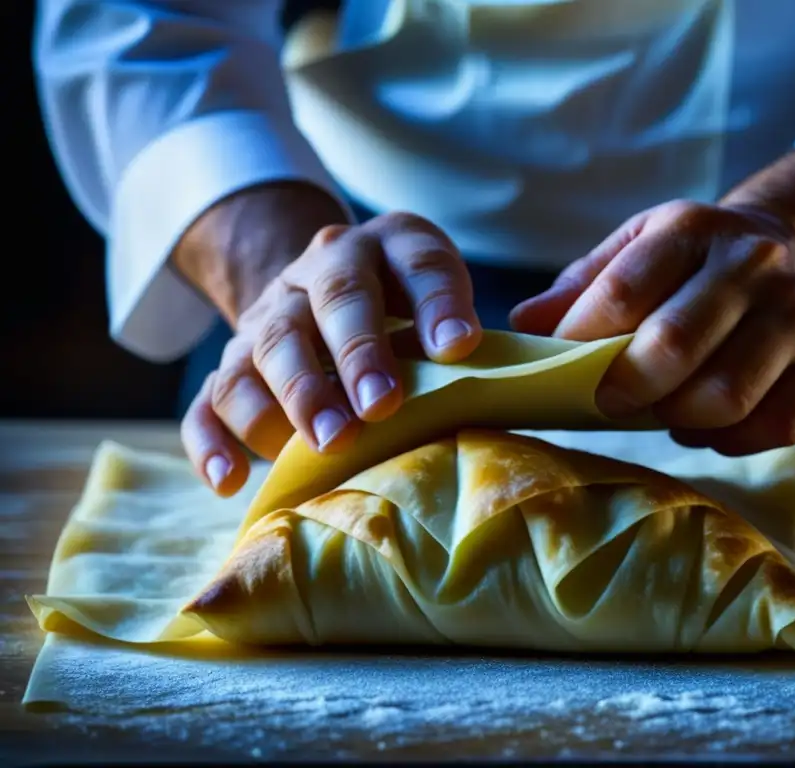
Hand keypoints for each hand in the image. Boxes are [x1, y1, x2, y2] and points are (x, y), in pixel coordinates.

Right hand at [175, 186, 480, 495]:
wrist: (321, 286)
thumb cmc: (404, 310)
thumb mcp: (440, 297)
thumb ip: (458, 324)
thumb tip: (468, 357)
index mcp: (388, 247)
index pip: (418, 262)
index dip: (438, 303)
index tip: (458, 348)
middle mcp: (321, 269)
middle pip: (334, 299)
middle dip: (357, 354)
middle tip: (379, 407)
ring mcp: (269, 315)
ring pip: (266, 348)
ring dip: (293, 398)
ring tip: (327, 444)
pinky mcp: (232, 363)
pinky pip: (208, 399)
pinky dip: (212, 440)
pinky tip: (230, 480)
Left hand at [511, 200, 794, 500]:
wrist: (793, 238)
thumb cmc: (694, 257)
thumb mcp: (637, 244)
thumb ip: (580, 285)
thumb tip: (523, 329)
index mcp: (695, 232)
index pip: (627, 294)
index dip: (585, 343)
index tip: (566, 368)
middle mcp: (760, 271)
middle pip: (684, 356)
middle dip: (633, 393)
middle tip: (613, 404)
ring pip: (747, 406)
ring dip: (697, 429)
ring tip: (677, 416)